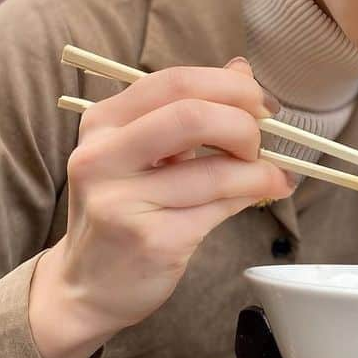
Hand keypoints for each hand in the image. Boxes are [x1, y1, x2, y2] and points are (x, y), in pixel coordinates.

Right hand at [30, 58, 290, 357]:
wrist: (83, 287)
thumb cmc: (123, 211)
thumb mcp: (143, 152)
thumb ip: (189, 109)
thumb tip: (242, 70)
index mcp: (102, 123)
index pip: (175, 82)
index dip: (229, 87)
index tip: (259, 104)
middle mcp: (103, 157)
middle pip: (192, 116)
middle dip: (243, 124)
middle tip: (262, 141)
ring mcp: (123, 201)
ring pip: (215, 171)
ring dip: (260, 170)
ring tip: (274, 174)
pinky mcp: (151, 241)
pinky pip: (219, 208)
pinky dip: (252, 195)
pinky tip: (265, 193)